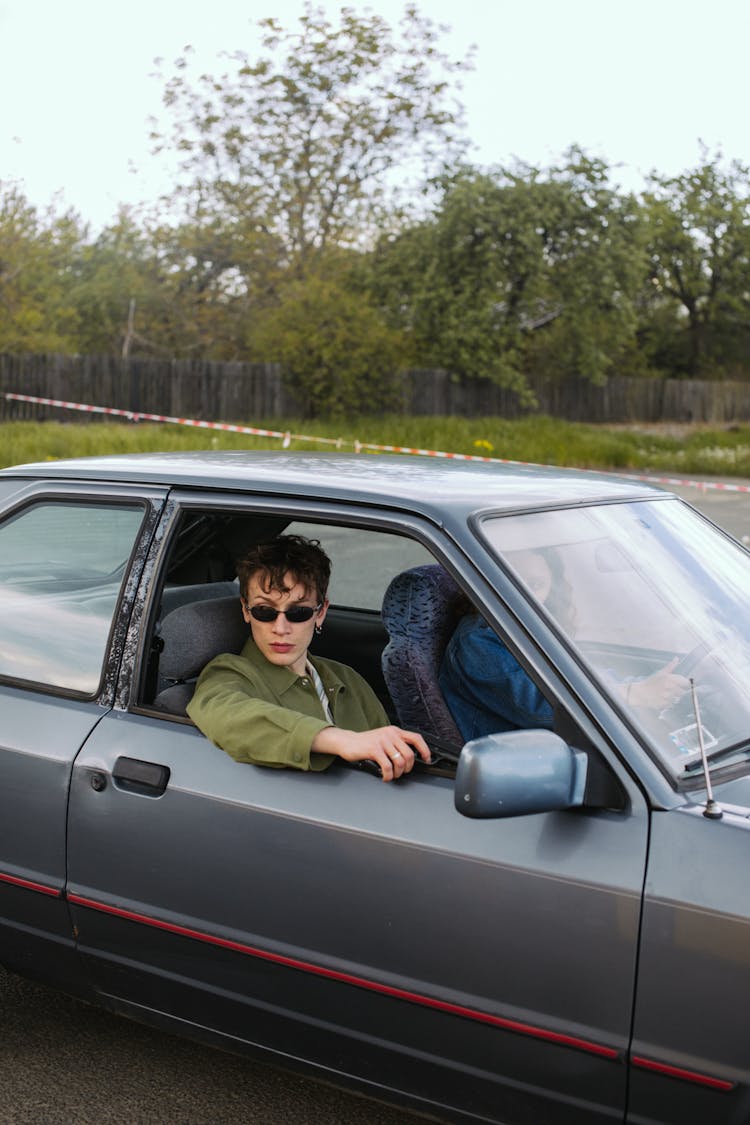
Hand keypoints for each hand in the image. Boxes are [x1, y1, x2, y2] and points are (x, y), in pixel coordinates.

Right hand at [312, 725, 431, 781]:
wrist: (347, 742)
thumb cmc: (365, 743)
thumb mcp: (383, 738)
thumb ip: (395, 743)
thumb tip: (409, 758)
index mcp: (394, 731)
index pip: (416, 738)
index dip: (425, 750)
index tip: (427, 759)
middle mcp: (390, 734)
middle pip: (409, 754)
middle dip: (408, 768)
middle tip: (402, 772)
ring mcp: (382, 741)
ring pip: (400, 762)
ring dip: (398, 773)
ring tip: (392, 775)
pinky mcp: (374, 750)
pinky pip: (388, 767)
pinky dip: (388, 775)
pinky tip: (385, 776)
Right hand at [627, 658, 689, 710]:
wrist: (640, 693)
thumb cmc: (650, 682)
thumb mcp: (661, 673)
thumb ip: (671, 666)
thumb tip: (677, 658)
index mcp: (670, 678)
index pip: (686, 682)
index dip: (684, 683)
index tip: (681, 684)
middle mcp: (670, 688)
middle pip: (682, 692)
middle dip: (677, 691)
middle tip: (670, 689)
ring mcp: (667, 697)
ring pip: (677, 699)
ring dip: (673, 697)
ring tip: (665, 695)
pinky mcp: (665, 704)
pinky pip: (672, 704)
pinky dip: (668, 703)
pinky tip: (662, 699)